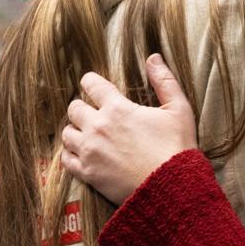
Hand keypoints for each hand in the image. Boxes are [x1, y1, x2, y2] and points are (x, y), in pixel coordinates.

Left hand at [61, 54, 197, 203]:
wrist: (172, 188)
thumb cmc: (177, 148)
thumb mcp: (179, 109)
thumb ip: (164, 81)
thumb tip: (153, 57)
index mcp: (117, 108)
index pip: (91, 84)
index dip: (91, 82)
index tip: (93, 85)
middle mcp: (98, 127)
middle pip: (74, 108)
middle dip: (82, 107)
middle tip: (93, 113)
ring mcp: (90, 151)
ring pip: (67, 133)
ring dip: (76, 131)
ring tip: (88, 134)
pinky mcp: (88, 173)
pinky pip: (66, 159)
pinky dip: (71, 155)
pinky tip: (82, 154)